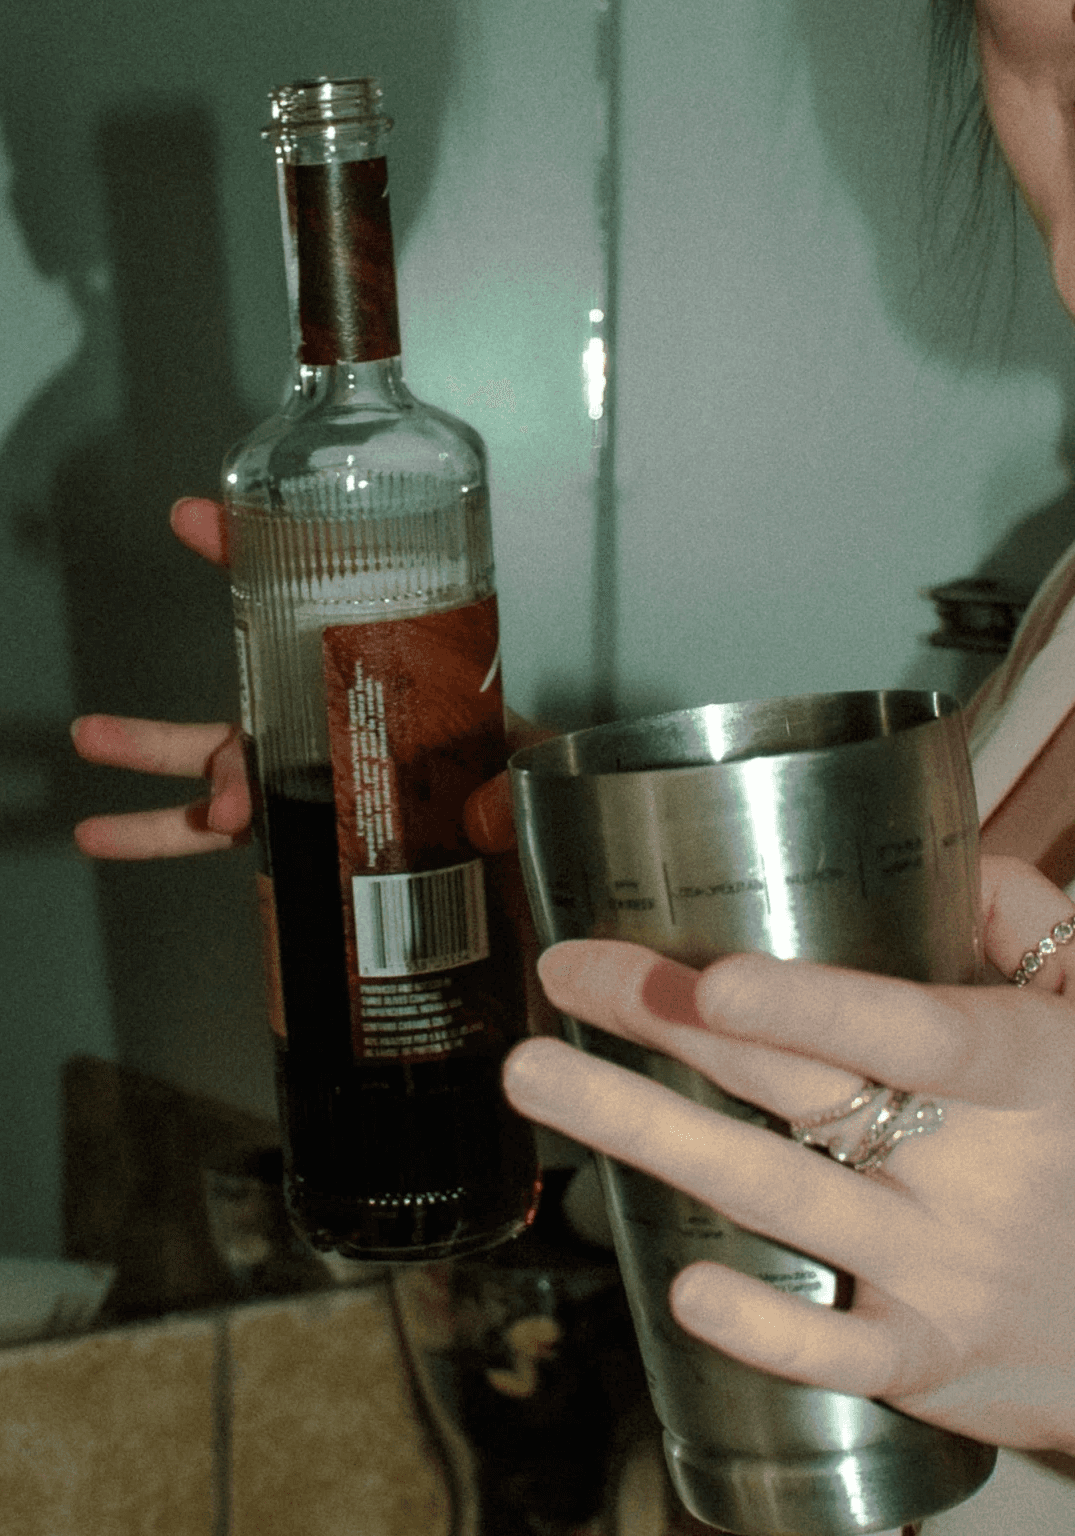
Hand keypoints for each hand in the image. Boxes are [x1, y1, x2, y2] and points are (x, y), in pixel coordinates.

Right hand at [71, 495, 544, 860]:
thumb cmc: (534, 793)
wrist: (544, 865)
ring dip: (154, 760)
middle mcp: (344, 725)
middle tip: (117, 692)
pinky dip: (177, 834)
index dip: (256, 560)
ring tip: (92, 749)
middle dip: (189, 679)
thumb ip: (514, 780)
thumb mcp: (532, 765)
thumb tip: (478, 810)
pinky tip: (116, 836)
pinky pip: (240, 837)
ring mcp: (323, 782)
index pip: (320, 605)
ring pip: (223, 766)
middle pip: (253, 698)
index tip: (199, 522)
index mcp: (389, 681)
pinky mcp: (315, 840)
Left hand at [502, 854, 1074, 1453]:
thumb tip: (959, 865)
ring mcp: (943, 1268)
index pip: (914, 1030)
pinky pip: (838, 1351)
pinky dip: (765, 1330)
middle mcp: (972, 1169)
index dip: (813, 1007)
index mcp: (1021, 1072)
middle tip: (565, 973)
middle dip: (668, 1023)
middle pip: (798, 1089)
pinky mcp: (925, 1354)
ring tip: (535, 1078)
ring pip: (775, 1194)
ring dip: (645, 1133)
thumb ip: (1033, 932)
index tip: (709, 976)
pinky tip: (682, 1289)